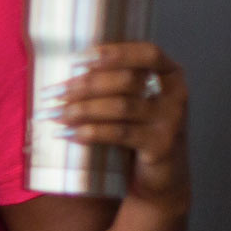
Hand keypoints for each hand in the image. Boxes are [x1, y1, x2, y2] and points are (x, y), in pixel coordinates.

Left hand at [45, 42, 189, 213]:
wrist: (162, 178)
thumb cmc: (139, 130)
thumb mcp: (135, 101)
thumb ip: (115, 82)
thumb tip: (65, 71)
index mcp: (171, 75)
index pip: (148, 53)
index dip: (115, 52)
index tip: (79, 58)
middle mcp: (177, 95)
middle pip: (127, 80)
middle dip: (85, 84)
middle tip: (53, 93)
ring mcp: (172, 122)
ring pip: (120, 106)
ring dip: (82, 108)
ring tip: (55, 114)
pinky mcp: (160, 147)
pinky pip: (119, 134)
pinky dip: (90, 132)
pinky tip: (68, 133)